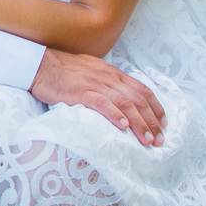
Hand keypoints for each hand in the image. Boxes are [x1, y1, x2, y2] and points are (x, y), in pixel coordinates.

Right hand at [29, 48, 166, 146]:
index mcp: (113, 73)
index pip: (142, 89)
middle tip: (159, 139)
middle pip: (137, 99)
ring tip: (146, 140)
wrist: (41, 65)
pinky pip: (102, 103)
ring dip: (139, 123)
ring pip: (124, 104)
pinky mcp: (80, 92)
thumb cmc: (65, 70)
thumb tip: (124, 98)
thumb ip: (109, 82)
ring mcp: (94, 84)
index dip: (156, 107)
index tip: (163, 124)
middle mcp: (108, 77)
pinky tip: (123, 126)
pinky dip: (115, 115)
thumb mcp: (93, 71)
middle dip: (151, 121)